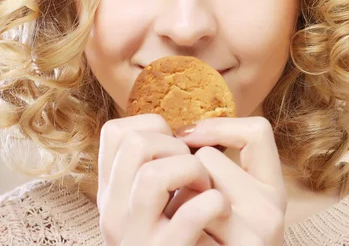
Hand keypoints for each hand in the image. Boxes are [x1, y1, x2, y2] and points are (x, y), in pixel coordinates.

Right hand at [97, 114, 231, 245]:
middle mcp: (115, 215)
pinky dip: (214, 203)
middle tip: (195, 172)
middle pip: (136, 144)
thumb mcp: (156, 203)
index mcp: (113, 195)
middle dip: (177, 147)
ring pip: (154, 175)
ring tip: (205, 189)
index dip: (155, 128)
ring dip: (193, 171)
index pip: (116, 133)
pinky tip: (221, 211)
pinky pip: (193, 213)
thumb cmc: (183, 237)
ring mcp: (139, 239)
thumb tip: (183, 130)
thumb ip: (158, 171)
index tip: (176, 148)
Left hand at [173, 116, 287, 244]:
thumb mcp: (242, 207)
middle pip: (207, 158)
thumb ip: (226, 173)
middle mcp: (269, 209)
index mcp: (274, 190)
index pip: (258, 131)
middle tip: (186, 202)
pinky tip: (186, 240)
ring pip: (190, 185)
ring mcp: (250, 233)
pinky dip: (175, 228)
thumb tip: (185, 132)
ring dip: (176, 201)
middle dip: (189, 174)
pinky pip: (183, 219)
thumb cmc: (228, 243)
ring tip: (183, 224)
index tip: (188, 134)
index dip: (218, 126)